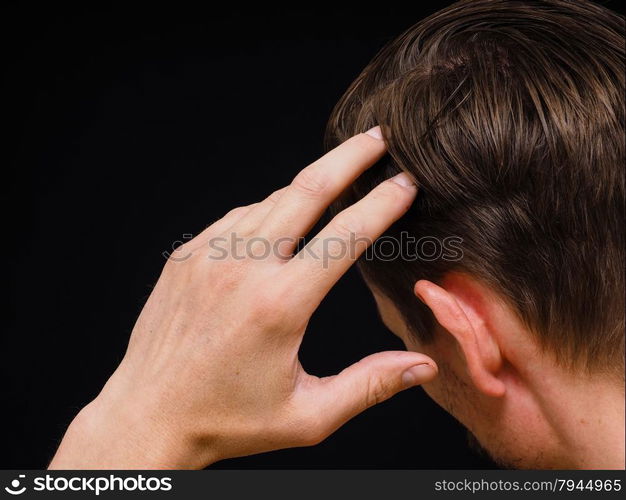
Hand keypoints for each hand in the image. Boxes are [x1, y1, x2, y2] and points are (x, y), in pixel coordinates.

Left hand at [49, 127, 437, 468]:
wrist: (148, 415)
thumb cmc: (228, 420)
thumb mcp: (308, 416)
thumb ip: (370, 386)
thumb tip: (423, 366)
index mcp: (279, 305)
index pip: (344, 235)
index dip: (381, 203)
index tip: (405, 182)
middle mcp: (242, 268)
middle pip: (306, 191)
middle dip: (348, 158)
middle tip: (377, 137)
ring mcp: (208, 256)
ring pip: (270, 200)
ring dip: (308, 186)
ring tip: (337, 180)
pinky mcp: (186, 256)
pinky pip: (237, 217)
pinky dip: (268, 210)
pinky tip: (282, 219)